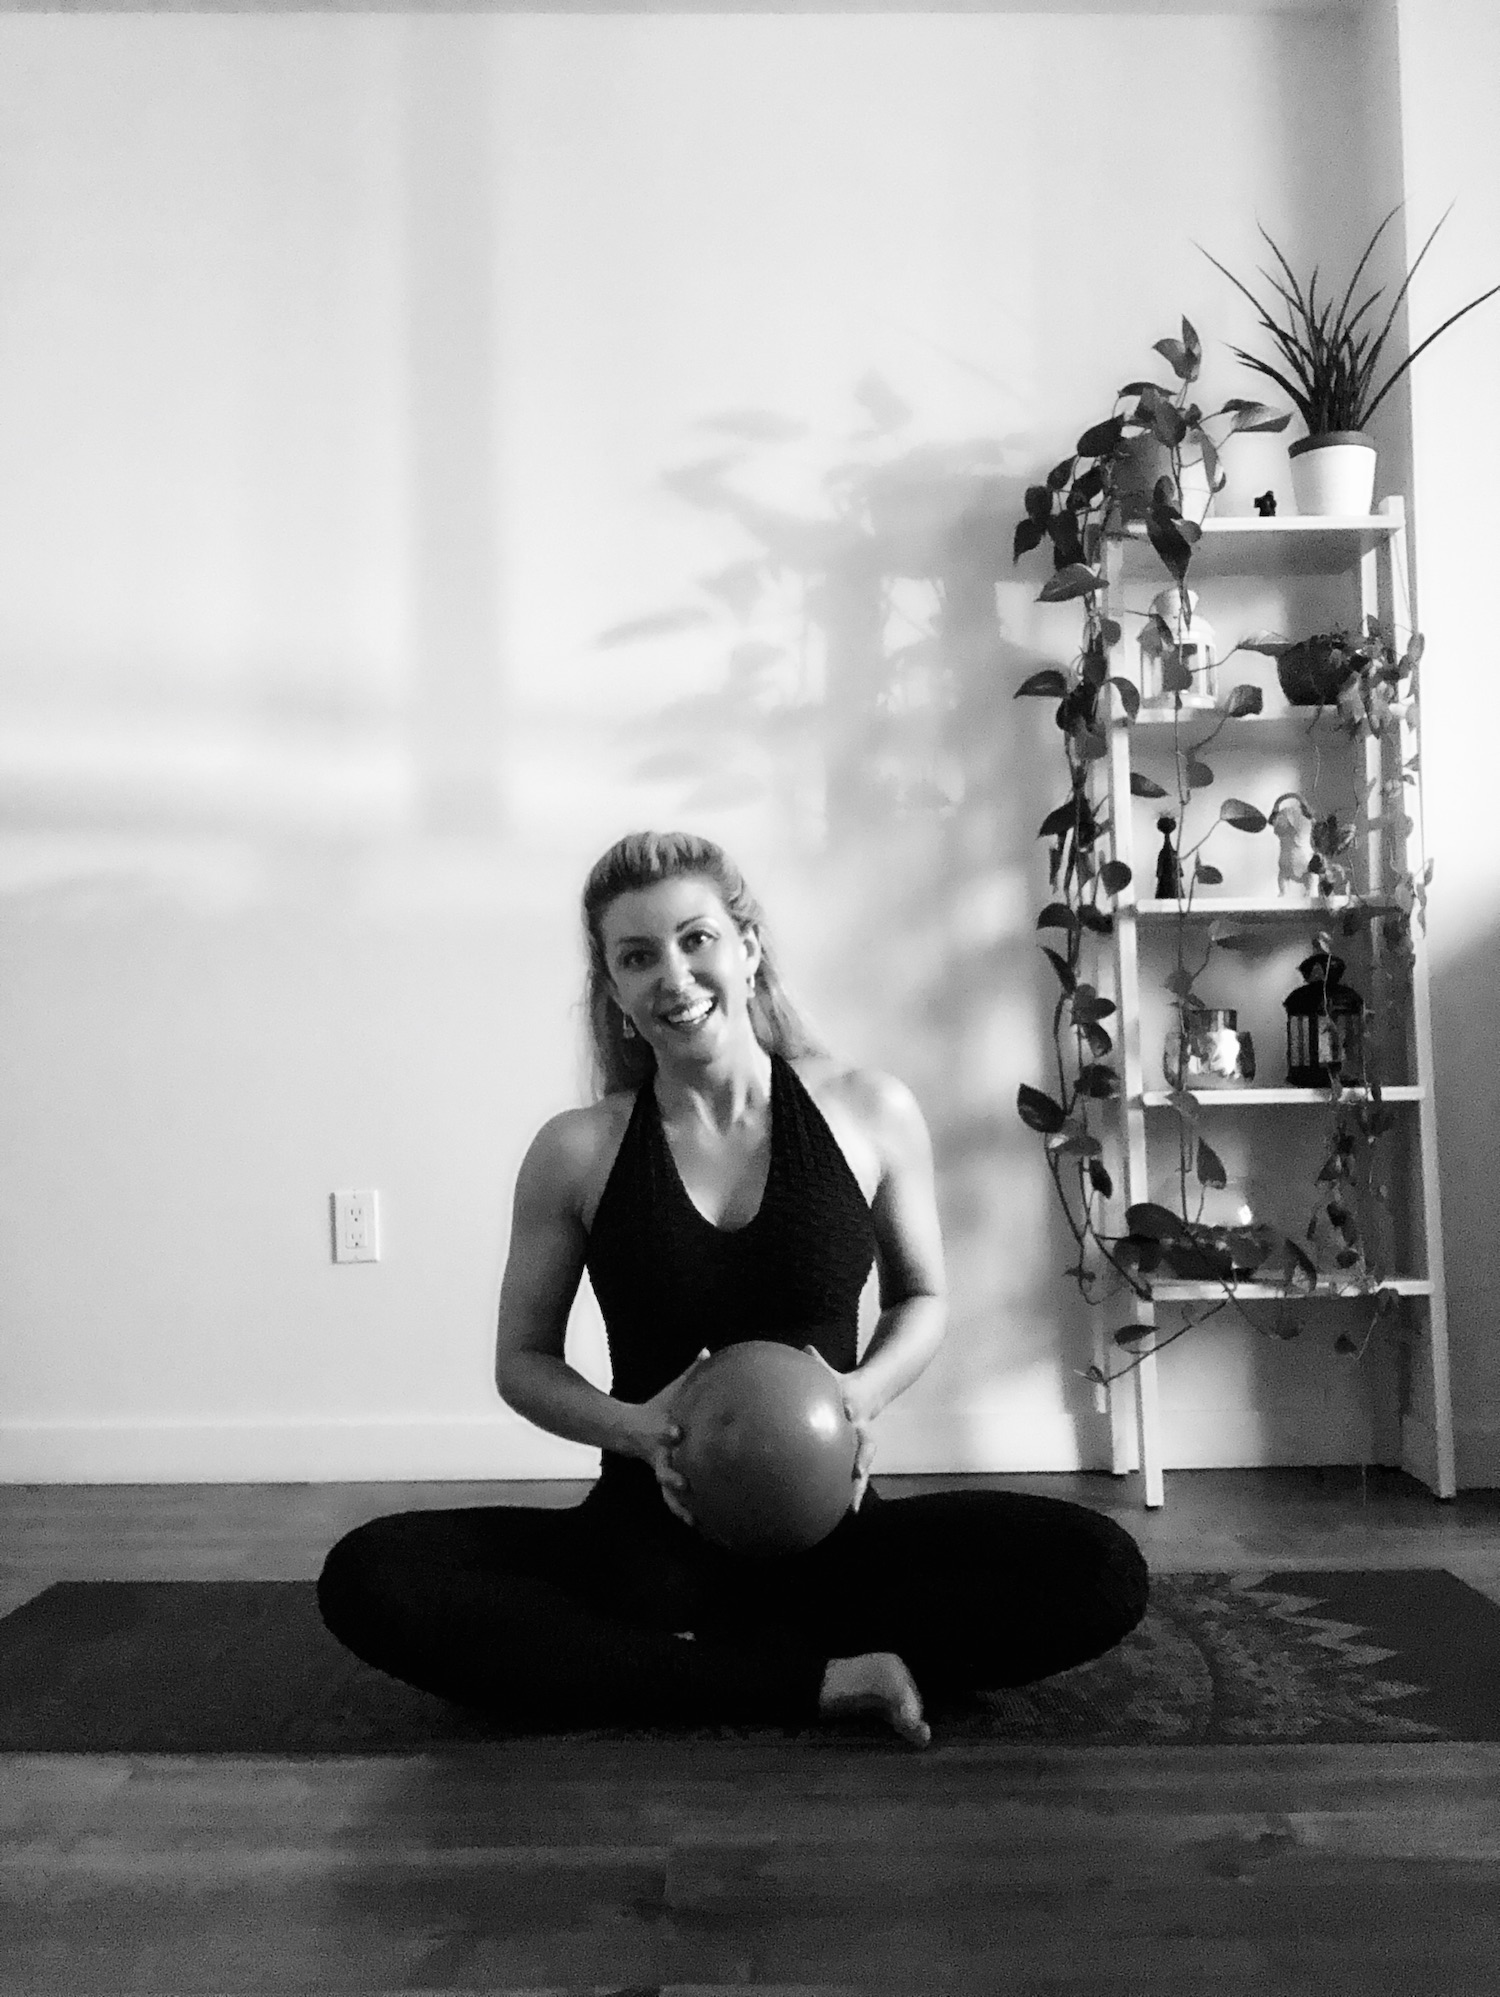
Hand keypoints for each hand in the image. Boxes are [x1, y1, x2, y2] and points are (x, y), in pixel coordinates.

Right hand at [636, 1349, 710, 1527]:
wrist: (629, 1428)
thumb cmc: (659, 1407)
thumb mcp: (673, 1389)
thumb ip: (691, 1372)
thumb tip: (708, 1350)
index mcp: (662, 1430)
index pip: (663, 1431)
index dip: (667, 1432)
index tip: (675, 1433)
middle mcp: (660, 1453)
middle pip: (663, 1467)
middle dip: (671, 1475)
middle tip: (684, 1483)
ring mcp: (660, 1469)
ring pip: (666, 1490)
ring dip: (678, 1504)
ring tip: (691, 1519)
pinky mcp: (665, 1480)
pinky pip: (672, 1500)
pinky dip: (682, 1512)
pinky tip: (697, 1525)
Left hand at [802, 1345, 875, 1512]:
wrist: (871, 1392)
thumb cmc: (842, 1383)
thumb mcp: (832, 1373)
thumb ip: (818, 1363)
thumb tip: (805, 1349)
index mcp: (852, 1407)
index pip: (851, 1412)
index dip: (848, 1414)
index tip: (846, 1417)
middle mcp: (860, 1428)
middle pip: (865, 1445)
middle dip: (862, 1459)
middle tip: (857, 1473)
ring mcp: (863, 1443)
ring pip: (863, 1466)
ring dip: (858, 1486)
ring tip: (852, 1507)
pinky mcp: (860, 1456)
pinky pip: (856, 1475)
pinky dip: (853, 1492)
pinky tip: (847, 1511)